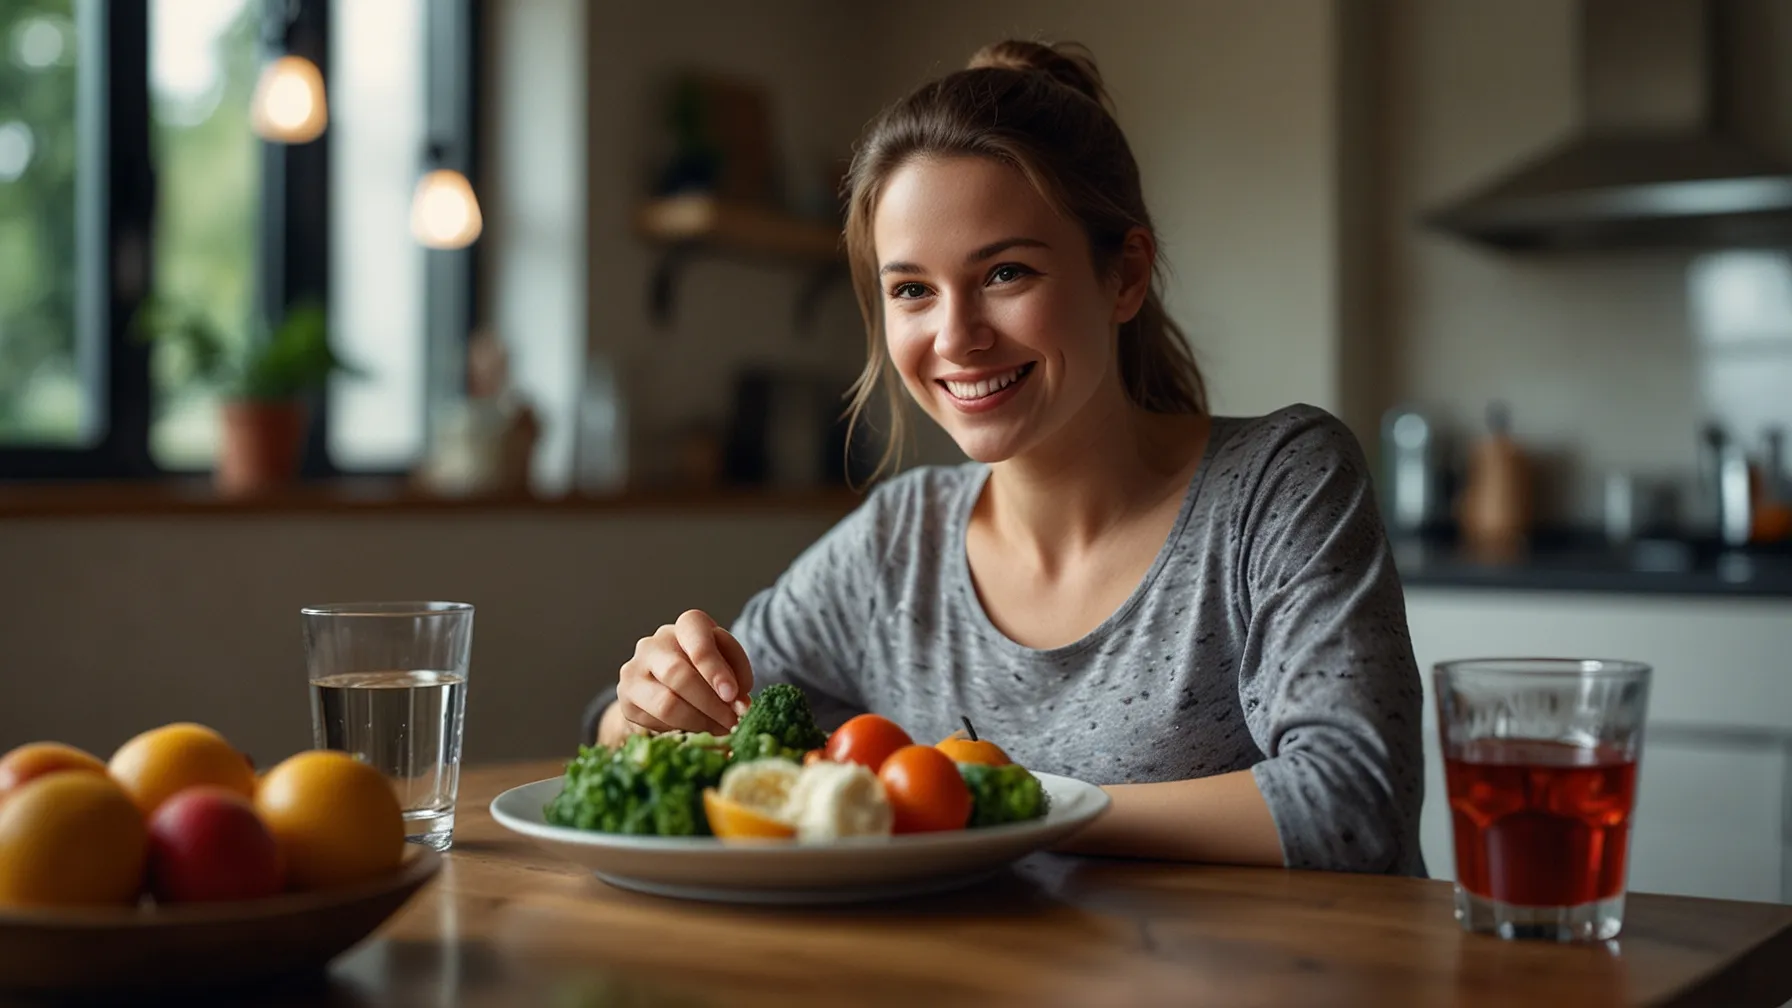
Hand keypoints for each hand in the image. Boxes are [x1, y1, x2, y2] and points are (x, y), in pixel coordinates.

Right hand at [612, 609, 753, 738]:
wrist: (663, 689)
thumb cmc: (704, 672)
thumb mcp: (727, 665)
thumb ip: (736, 679)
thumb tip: (741, 706)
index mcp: (687, 626)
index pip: (698, 639)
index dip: (715, 669)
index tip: (732, 695)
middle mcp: (655, 643)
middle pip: (680, 674)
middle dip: (711, 703)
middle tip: (732, 721)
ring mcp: (634, 670)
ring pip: (667, 703)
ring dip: (699, 722)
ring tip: (719, 731)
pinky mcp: (625, 698)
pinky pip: (656, 721)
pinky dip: (681, 730)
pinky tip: (696, 731)